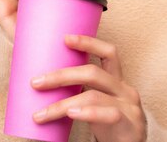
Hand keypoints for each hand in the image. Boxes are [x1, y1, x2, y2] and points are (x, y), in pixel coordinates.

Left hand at [31, 35, 146, 141]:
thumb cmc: (110, 127)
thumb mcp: (99, 105)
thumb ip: (82, 93)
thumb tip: (43, 86)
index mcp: (117, 81)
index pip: (108, 53)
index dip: (89, 43)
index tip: (65, 38)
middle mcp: (124, 89)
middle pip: (93, 72)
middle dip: (61, 75)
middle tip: (36, 82)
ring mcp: (129, 106)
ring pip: (93, 95)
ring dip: (62, 104)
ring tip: (40, 114)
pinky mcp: (130, 124)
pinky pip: (109, 114)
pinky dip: (88, 113)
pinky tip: (71, 114)